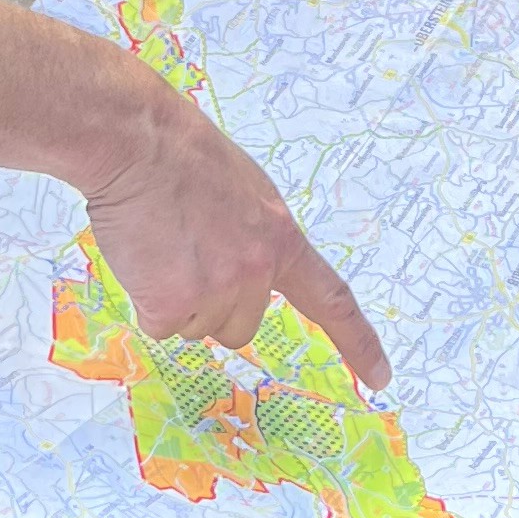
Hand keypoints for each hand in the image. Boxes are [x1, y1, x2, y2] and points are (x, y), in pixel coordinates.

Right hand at [80, 86, 389, 387]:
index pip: (331, 299)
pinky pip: (160, 326)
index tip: (381, 376)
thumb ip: (252, 238)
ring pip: (196, 327)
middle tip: (184, 252)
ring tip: (161, 244)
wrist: (137, 141)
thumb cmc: (181, 154)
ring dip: (176, 299)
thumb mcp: (243, 191)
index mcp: (280, 238)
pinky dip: (146, 300)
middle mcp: (256, 270)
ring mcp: (216, 289)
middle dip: (211, 303)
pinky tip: (142, 256)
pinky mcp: (173, 303)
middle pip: (240, 326)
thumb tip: (236, 276)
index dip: (358, 341)